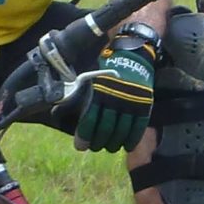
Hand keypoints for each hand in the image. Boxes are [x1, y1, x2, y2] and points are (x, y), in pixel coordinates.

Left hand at [73, 34, 157, 151]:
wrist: (134, 56)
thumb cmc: (107, 70)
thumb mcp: (91, 80)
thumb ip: (82, 98)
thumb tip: (58, 114)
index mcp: (99, 92)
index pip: (90, 120)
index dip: (85, 136)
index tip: (81, 146)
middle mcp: (115, 99)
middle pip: (106, 129)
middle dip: (98, 142)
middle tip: (95, 147)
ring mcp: (132, 103)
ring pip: (121, 131)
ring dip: (114, 143)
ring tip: (109, 147)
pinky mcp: (144, 104)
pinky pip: (138, 127)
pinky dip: (132, 139)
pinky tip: (127, 146)